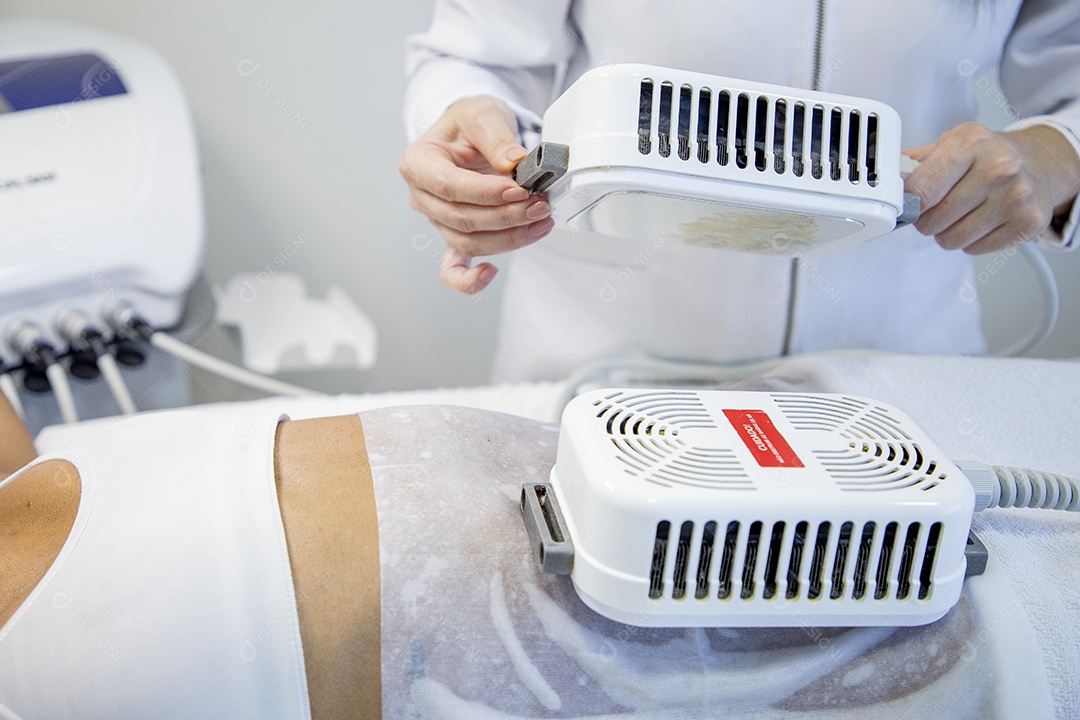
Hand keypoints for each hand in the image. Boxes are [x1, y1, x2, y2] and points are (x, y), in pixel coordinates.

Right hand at [398, 95, 554, 293]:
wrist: (473, 133)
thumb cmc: (470, 123)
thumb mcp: (483, 113)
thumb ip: (497, 137)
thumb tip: (514, 163)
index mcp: (418, 163)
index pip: (448, 186)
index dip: (485, 193)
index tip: (519, 189)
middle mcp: (422, 196)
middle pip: (461, 218)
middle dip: (505, 216)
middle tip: (539, 205)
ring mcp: (438, 220)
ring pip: (468, 242)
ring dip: (507, 238)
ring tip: (540, 222)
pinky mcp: (455, 235)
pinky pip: (453, 269)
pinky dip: (469, 280)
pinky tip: (490, 274)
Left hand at [903, 122, 1079, 253]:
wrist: (1040, 164)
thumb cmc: (989, 156)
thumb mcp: (952, 144)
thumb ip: (915, 162)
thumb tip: (887, 180)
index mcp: (972, 144)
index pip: (920, 190)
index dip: (908, 203)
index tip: (910, 203)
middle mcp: (999, 169)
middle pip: (933, 220)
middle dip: (927, 219)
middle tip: (939, 207)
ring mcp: (1016, 198)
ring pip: (951, 239)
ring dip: (948, 232)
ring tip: (961, 213)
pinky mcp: (1027, 224)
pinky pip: (974, 249)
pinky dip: (971, 241)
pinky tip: (981, 220)